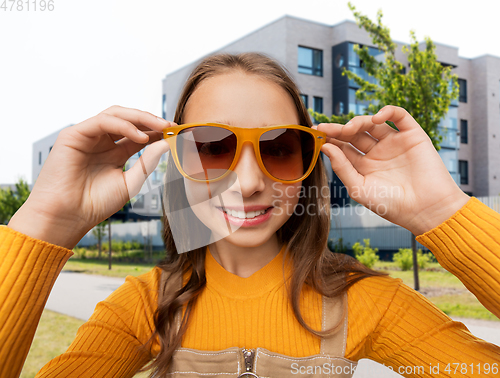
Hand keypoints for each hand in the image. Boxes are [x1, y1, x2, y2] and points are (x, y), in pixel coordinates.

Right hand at [8, 105, 172, 248]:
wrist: (67, 216)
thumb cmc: (94, 204)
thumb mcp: (130, 183)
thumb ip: (147, 163)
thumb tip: (166, 144)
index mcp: (115, 153)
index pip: (138, 134)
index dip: (156, 131)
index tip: (175, 132)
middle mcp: (102, 141)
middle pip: (128, 120)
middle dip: (150, 120)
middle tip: (169, 125)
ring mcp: (87, 136)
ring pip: (116, 115)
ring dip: (139, 118)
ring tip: (159, 126)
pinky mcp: (74, 135)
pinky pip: (102, 122)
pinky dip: (123, 125)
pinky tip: (140, 136)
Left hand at [315, 105, 468, 234]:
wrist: (426, 209)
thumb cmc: (391, 205)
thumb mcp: (359, 188)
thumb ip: (342, 167)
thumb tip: (325, 147)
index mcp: (363, 166)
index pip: (343, 147)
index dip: (330, 139)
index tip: (316, 134)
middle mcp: (377, 152)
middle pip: (354, 133)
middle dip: (339, 129)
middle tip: (325, 128)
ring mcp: (394, 142)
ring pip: (372, 124)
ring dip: (358, 121)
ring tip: (348, 128)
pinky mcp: (412, 135)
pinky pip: (399, 116)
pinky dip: (387, 111)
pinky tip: (375, 118)